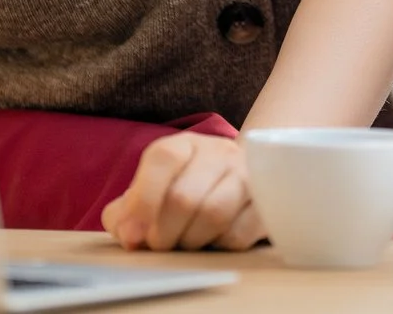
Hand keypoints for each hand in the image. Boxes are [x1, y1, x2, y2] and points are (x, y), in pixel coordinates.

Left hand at [102, 132, 264, 251]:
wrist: (236, 184)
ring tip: (185, 244)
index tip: (132, 236)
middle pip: (185, 197)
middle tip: (159, 246)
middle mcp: (219, 152)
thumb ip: (125, 213)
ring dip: (191, 241)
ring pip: (214, 215)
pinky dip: (219, 246)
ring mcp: (248, 174)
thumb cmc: (184, 193)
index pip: (163, 159)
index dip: (143, 201)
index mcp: (184, 145)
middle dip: (164, 233)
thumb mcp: (150, 194)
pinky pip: (239, 234)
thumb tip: (128, 234)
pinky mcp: (268, 201)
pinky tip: (214, 241)